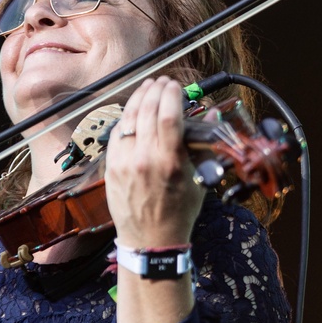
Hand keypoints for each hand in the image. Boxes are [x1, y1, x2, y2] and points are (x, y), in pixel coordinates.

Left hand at [104, 77, 202, 248]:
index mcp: (169, 162)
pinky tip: (134, 110)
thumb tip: (210, 115)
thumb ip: (203, 145)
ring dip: (139, 98)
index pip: (169, 116)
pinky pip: (117, 134)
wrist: (151, 240)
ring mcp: (124, 162)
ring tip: (148, 87)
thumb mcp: (199, 180)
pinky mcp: (111, 167)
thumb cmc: (179, 212)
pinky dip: (126, 118)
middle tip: (163, 82)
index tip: (175, 85)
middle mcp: (143, 159)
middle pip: (147, 111)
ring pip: (128, 119)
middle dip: (155, 90)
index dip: (171, 94)